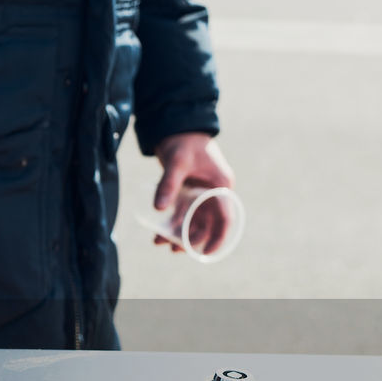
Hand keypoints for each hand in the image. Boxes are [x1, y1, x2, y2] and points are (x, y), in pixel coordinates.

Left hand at [153, 133, 235, 254]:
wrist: (178, 126)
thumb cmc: (183, 142)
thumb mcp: (176, 163)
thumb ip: (168, 185)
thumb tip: (158, 210)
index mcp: (221, 187)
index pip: (224, 218)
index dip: (217, 238)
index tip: (206, 254)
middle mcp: (213, 193)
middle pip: (207, 224)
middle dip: (191, 239)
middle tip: (173, 249)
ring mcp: (201, 193)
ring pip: (193, 221)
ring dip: (179, 233)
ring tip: (160, 243)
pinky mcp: (188, 192)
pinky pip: (183, 213)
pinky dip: (172, 223)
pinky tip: (158, 232)